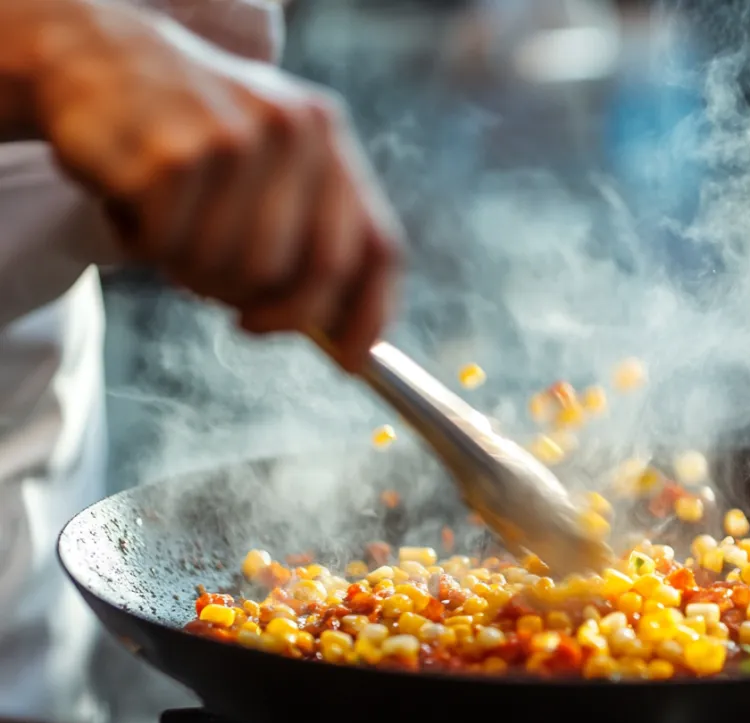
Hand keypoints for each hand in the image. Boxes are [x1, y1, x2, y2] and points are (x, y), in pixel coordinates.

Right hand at [30, 2, 400, 370]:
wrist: (95, 56)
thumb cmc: (191, 131)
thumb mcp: (268, 161)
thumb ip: (310, 235)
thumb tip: (341, 338)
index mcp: (327, 135)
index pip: (375, 244)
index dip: (368, 314)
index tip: (349, 361)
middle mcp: (292, 130)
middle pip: (310, 273)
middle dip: (273, 313)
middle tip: (237, 311)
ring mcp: (233, 139)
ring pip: (235, 271)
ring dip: (195, 274)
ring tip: (171, 227)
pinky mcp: (171, 154)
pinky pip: (170, 250)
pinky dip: (144, 245)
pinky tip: (134, 201)